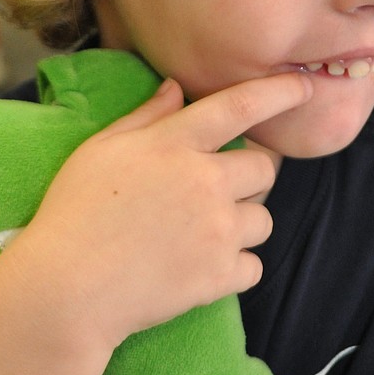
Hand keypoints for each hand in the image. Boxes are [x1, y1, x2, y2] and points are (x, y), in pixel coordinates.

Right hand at [5, 71, 311, 349]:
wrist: (67, 289)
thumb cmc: (73, 213)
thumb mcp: (99, 151)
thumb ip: (145, 117)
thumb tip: (177, 90)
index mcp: (175, 145)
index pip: (241, 107)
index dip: (280, 92)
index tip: (306, 85)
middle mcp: (206, 181)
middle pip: (266, 170)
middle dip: (250, 177)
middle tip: (218, 190)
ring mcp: (217, 231)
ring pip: (264, 220)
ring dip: (243, 224)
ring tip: (203, 233)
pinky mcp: (219, 276)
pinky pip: (254, 265)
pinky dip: (236, 267)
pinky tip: (203, 266)